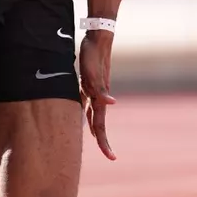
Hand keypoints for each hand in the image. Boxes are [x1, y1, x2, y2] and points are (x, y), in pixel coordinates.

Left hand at [78, 28, 117, 161]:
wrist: (98, 38)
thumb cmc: (93, 55)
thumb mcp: (93, 74)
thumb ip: (101, 91)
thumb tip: (112, 104)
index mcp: (99, 98)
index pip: (101, 126)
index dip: (104, 143)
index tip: (112, 158)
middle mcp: (99, 96)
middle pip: (100, 123)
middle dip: (103, 140)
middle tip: (110, 155)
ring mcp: (95, 90)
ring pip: (95, 114)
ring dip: (96, 127)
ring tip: (96, 139)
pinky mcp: (90, 82)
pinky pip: (88, 102)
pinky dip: (87, 111)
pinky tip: (84, 113)